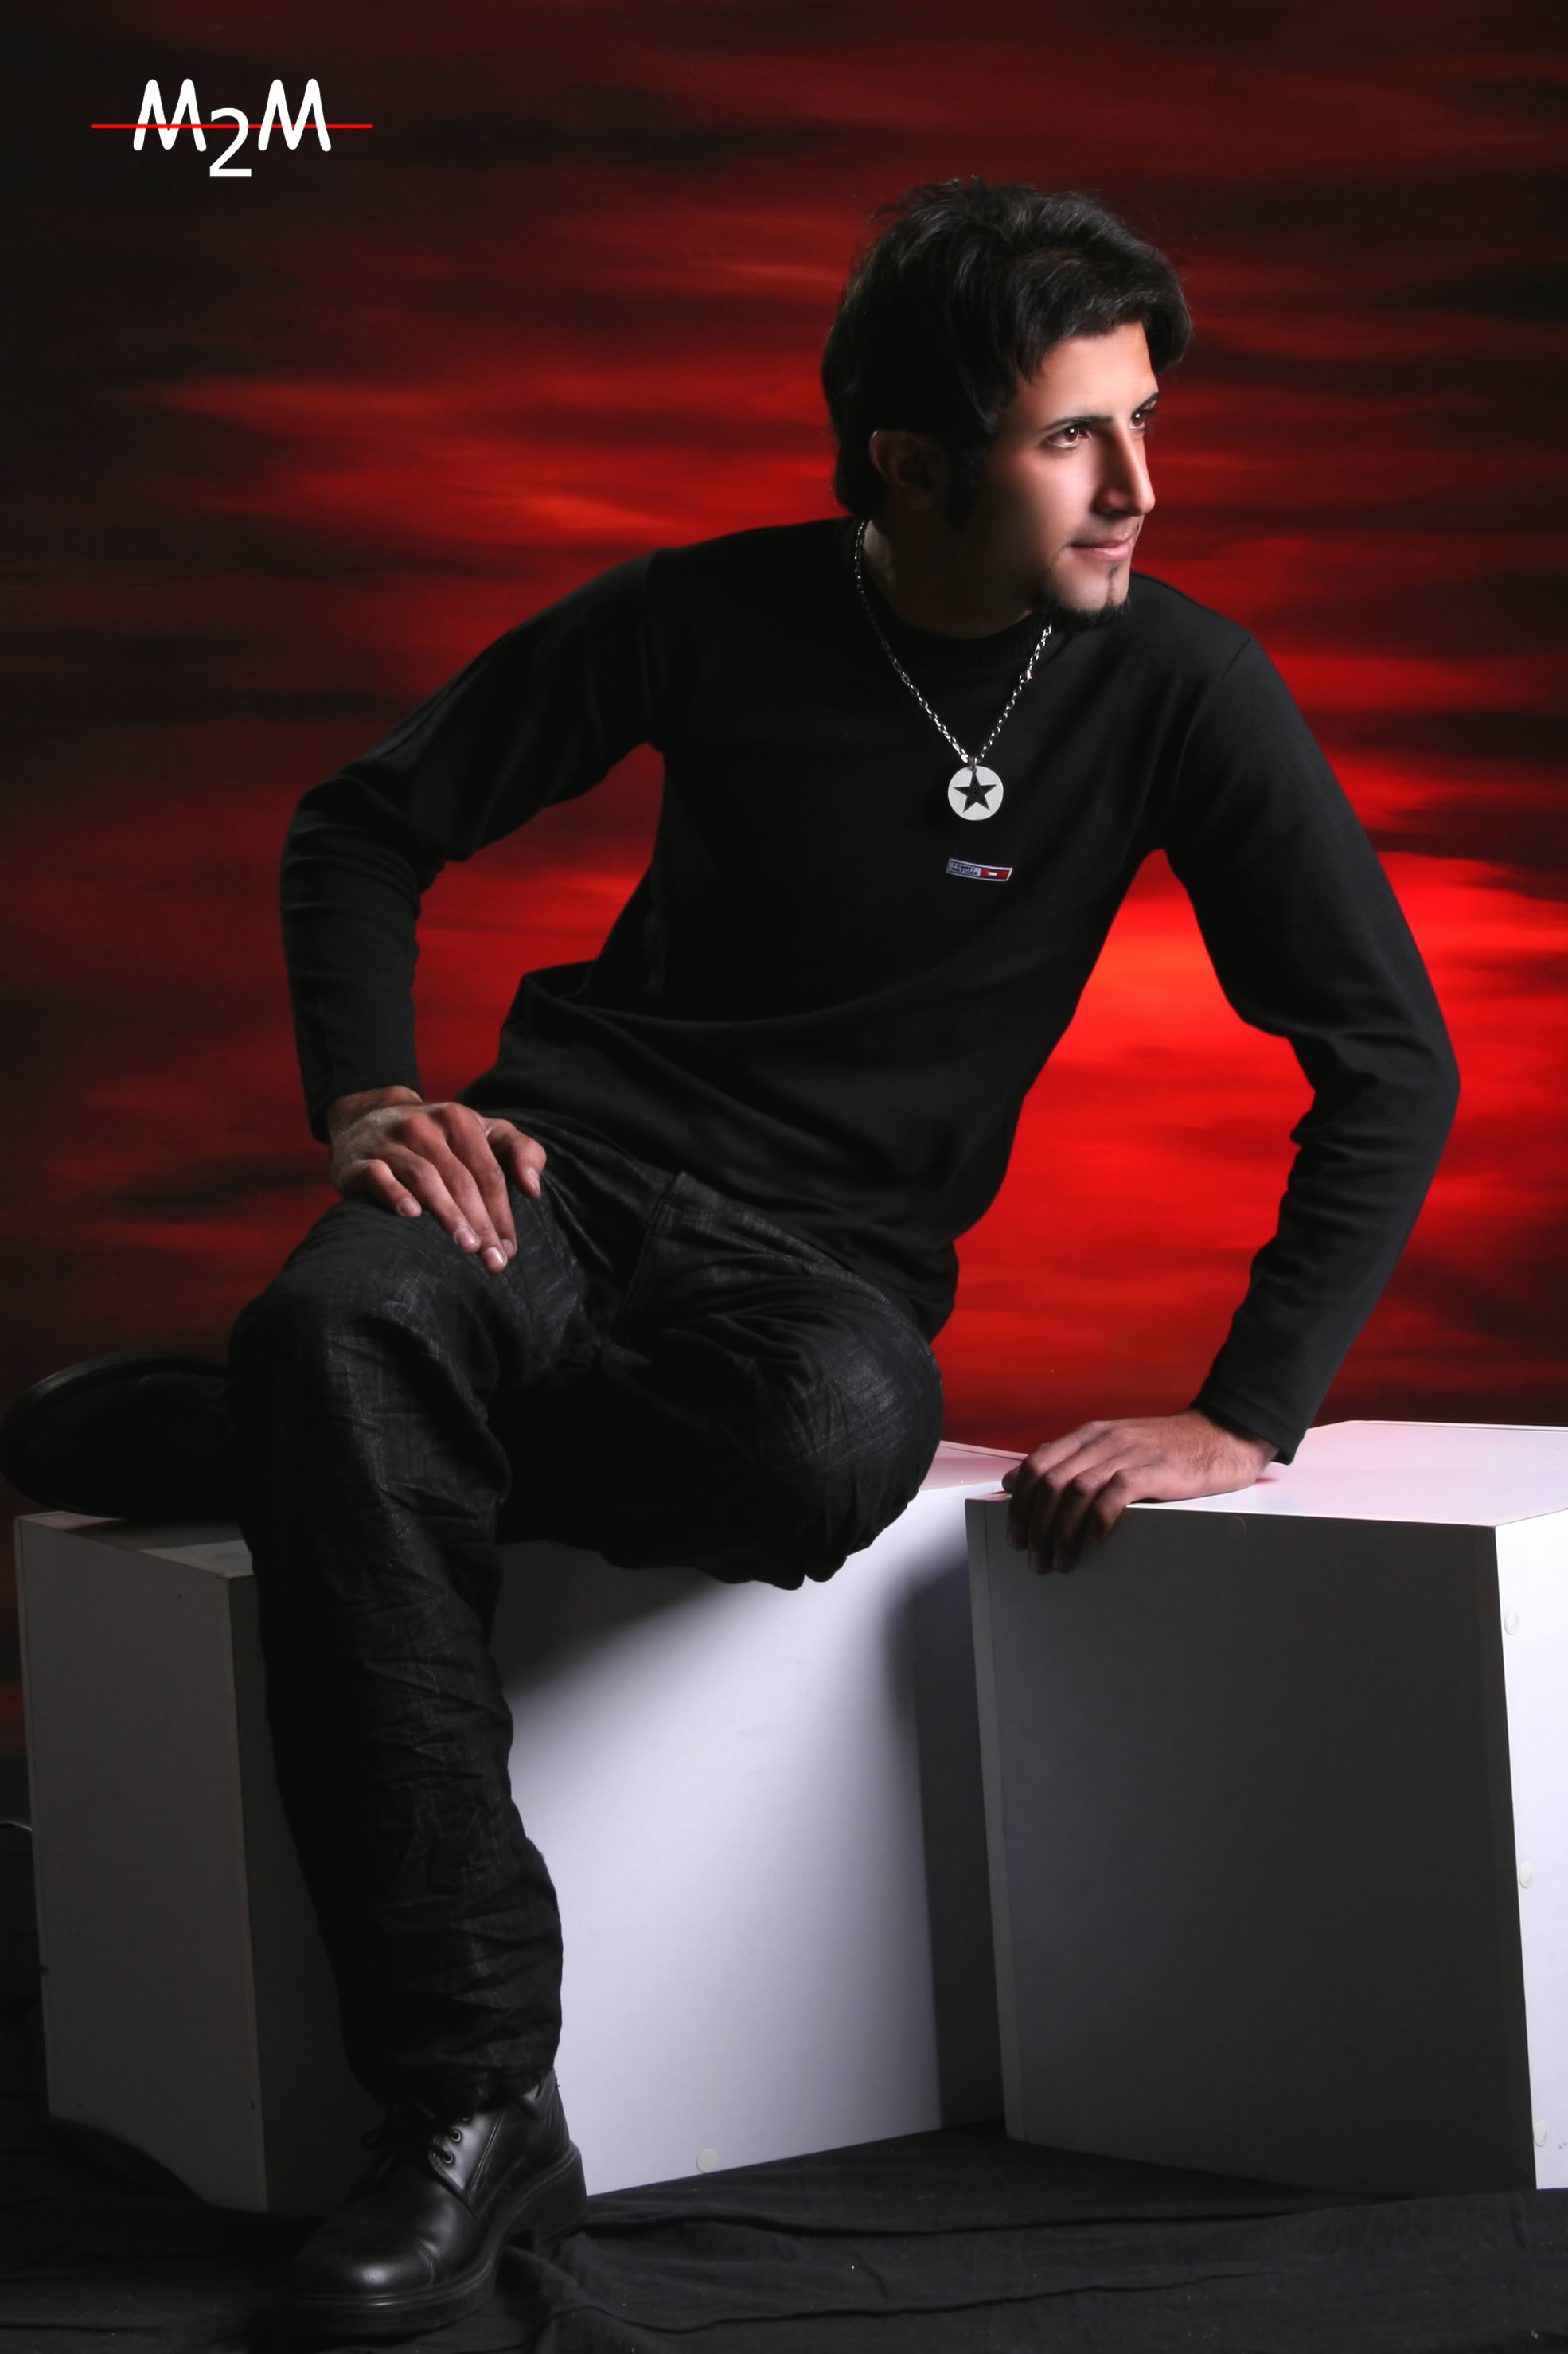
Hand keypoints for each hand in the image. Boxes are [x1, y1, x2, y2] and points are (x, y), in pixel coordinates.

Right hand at [324, 1087, 545, 1273]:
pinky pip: (377, 1175)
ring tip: (467, 1246)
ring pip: (424, 1178)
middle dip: (481, 1222)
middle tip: (493, 1261)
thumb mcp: (483, 1131)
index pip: (488, 1173)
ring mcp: (390, 1142)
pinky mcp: (360, 1160)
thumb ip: (520, 1150)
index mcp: (459, 1119)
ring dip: (448, 1214)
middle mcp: (424, 1127)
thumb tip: (533, 1189)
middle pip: (461, 1179)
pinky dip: (394, 1193)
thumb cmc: (439, 1134)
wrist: (368, 1115)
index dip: (502, 1212)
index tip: (509, 1249)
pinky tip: (411, 1215)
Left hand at [1001, 1408, 1276, 1574]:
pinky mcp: (1156, 1469)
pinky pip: (1116, 1493)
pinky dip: (1100, 1518)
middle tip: (1036, 1559)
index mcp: (1088, 1435)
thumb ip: (1065, 1460)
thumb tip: (1014, 1481)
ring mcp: (1129, 1453)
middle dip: (1035, 1527)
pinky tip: (1096, 1540)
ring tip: (1061, 1562)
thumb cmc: (1165, 1448)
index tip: (1016, 1538)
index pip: (1036, 1466)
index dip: (1019, 1505)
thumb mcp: (1111, 1446)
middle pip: (1050, 1483)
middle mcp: (1103, 1440)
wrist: (1222, 1434)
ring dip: (1062, 1533)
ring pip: (1076, 1491)